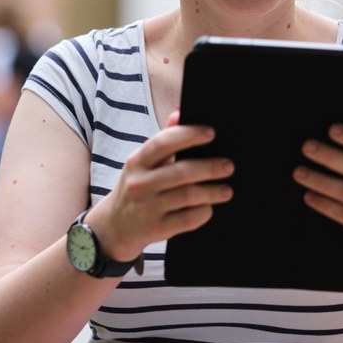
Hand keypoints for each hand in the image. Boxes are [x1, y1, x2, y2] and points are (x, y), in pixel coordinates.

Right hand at [87, 112, 233, 260]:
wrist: (114, 227)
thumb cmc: (137, 187)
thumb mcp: (142, 163)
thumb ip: (163, 141)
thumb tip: (180, 114)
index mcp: (136, 161)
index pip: (163, 142)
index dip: (189, 135)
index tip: (211, 133)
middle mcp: (139, 184)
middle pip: (182, 171)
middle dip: (209, 167)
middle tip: (228, 166)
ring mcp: (146, 208)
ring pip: (188, 196)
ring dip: (212, 192)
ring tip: (227, 190)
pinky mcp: (156, 229)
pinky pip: (187, 219)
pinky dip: (203, 212)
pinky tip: (210, 208)